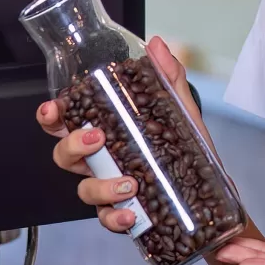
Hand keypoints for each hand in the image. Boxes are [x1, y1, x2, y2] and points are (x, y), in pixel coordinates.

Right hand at [37, 35, 207, 235]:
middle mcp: (103, 160)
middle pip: (65, 155)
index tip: (52, 110)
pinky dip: (116, 219)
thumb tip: (159, 45)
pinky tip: (131, 215)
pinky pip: (107, 220)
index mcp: (107, 131)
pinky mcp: (124, 213)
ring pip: (84, 190)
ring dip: (100, 186)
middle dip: (71, 146)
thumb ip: (169, 77)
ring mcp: (110, 188)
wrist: (212, 196)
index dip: (51, 116)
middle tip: (96, 138)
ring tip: (129, 183)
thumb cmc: (189, 150)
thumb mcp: (182, 109)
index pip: (67, 121)